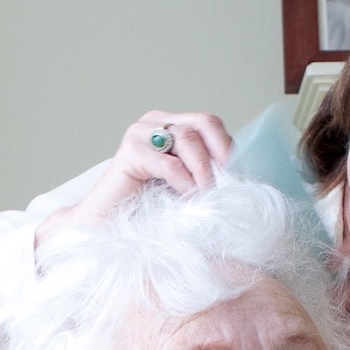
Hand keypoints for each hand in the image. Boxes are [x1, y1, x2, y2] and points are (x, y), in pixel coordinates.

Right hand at [35, 111, 232, 255]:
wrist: (107, 227)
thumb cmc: (148, 212)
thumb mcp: (187, 188)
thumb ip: (207, 174)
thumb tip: (242, 176)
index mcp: (172, 126)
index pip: (211, 125)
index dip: (229, 149)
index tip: (240, 179)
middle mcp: (156, 123)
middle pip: (204, 122)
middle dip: (222, 154)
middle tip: (228, 186)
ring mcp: (141, 132)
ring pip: (189, 139)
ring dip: (204, 172)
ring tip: (207, 198)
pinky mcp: (130, 151)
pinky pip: (170, 163)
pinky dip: (184, 182)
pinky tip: (187, 199)